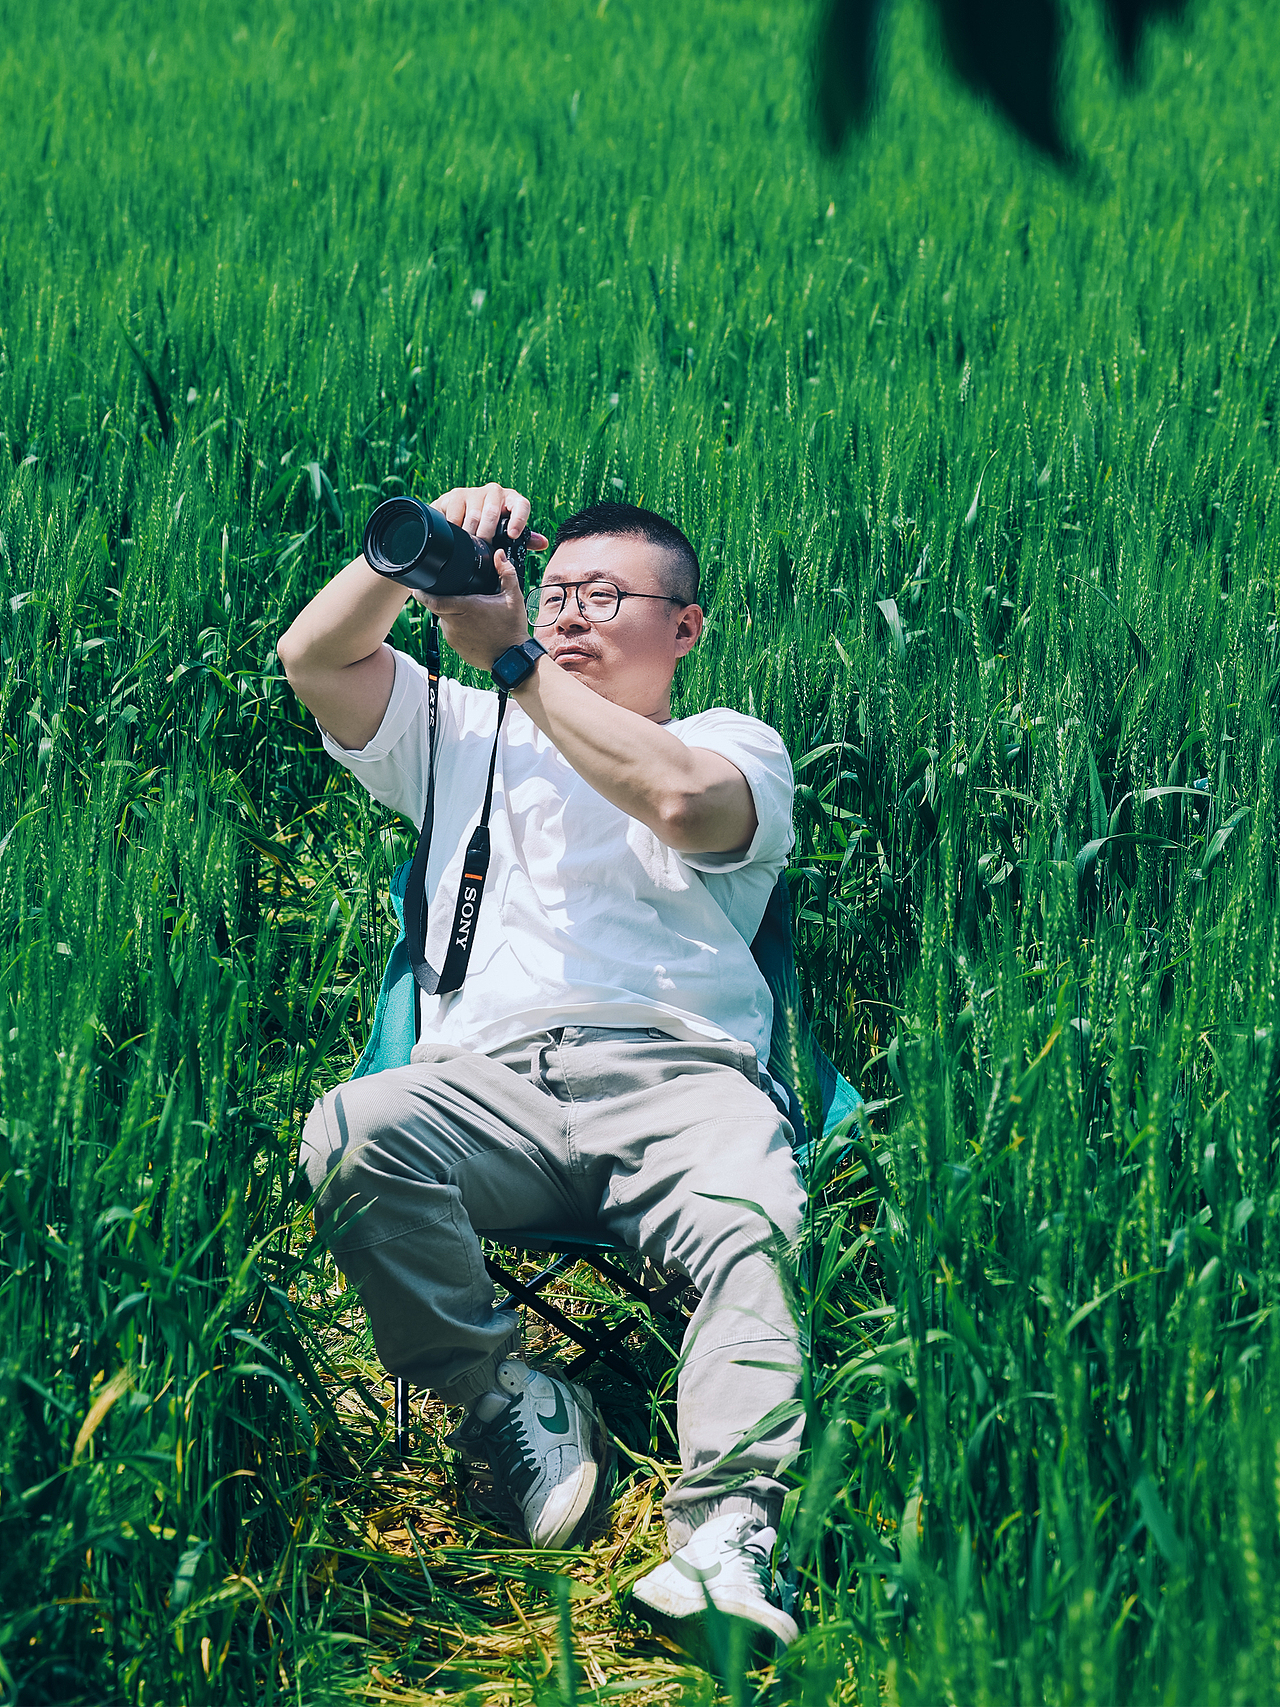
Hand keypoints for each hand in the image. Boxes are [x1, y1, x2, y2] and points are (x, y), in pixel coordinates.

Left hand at [414, 482, 548, 670]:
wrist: (513, 660)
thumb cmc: (512, 629)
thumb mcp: (513, 598)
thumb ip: (506, 572)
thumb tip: (500, 554)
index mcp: (464, 608)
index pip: (432, 600)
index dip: (421, 593)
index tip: (415, 586)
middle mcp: (454, 623)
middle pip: (437, 607)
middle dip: (441, 599)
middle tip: (452, 592)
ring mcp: (453, 638)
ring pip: (445, 620)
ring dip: (452, 614)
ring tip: (471, 613)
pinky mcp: (456, 648)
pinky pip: (451, 633)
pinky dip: (458, 628)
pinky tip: (473, 627)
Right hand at [422, 481, 548, 552]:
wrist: (459, 514)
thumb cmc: (489, 526)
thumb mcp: (507, 534)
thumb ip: (525, 540)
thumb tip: (543, 543)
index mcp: (512, 500)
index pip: (521, 505)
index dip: (519, 519)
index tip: (513, 535)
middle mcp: (495, 492)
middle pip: (492, 513)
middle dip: (487, 535)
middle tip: (484, 547)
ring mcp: (475, 492)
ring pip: (474, 516)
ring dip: (471, 534)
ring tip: (470, 544)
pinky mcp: (456, 495)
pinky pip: (456, 515)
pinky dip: (457, 528)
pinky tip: (458, 534)